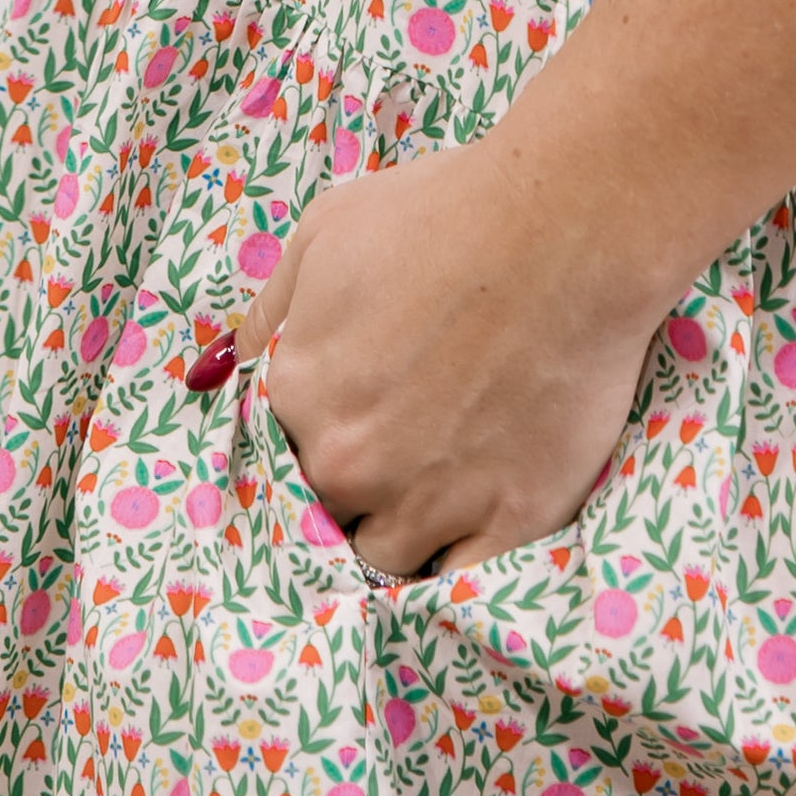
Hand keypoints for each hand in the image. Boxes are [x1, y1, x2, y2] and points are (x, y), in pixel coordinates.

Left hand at [226, 134, 667, 580]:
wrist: (568, 226)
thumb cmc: (446, 213)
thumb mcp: (327, 232)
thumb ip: (269, 310)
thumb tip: (226, 368)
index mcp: (299, 396)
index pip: (276, 453)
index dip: (311, 439)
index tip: (348, 421)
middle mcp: (350, 463)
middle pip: (324, 514)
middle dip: (350, 489)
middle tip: (395, 451)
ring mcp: (428, 500)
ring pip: (384, 559)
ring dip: (399, 533)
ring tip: (434, 492)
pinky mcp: (507, 522)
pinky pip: (459, 582)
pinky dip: (457, 566)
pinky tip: (467, 536)